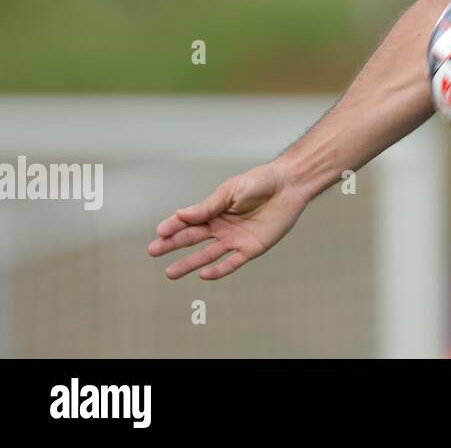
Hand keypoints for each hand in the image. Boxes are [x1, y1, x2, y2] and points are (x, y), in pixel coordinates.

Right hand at [148, 162, 308, 279]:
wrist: (289, 185)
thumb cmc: (260, 182)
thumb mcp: (231, 191)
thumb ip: (208, 206)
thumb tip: (180, 214)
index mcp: (214, 209)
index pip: (188, 220)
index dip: (173, 226)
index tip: (159, 232)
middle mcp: (221, 226)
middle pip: (192, 238)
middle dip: (172, 245)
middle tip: (153, 251)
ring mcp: (235, 238)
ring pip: (207, 254)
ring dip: (189, 264)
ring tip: (170, 273)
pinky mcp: (251, 248)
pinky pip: (233, 263)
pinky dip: (219, 270)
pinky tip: (204, 275)